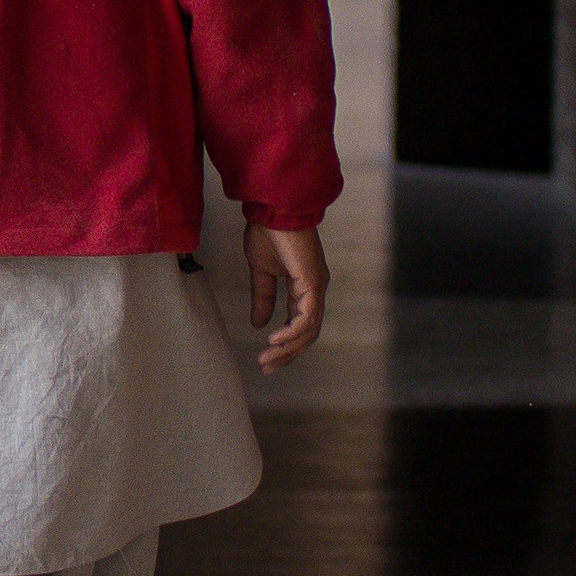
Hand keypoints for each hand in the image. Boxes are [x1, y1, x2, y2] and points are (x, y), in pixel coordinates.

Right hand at [244, 223, 326, 371]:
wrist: (273, 208)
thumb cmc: (269, 231)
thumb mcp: (261, 271)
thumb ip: (263, 297)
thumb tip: (259, 323)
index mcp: (305, 287)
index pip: (300, 324)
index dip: (285, 345)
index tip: (266, 359)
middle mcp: (315, 290)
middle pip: (307, 334)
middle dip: (287, 354)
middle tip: (266, 368)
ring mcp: (317, 287)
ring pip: (308, 330)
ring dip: (287, 348)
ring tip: (267, 359)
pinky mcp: (313, 283)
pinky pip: (306, 318)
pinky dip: (291, 332)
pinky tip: (274, 339)